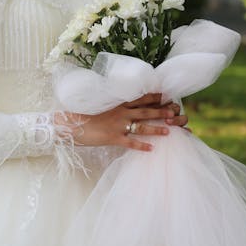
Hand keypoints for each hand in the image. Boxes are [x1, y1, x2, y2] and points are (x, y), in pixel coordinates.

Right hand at [55, 93, 185, 151]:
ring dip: (157, 129)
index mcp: (117, 103)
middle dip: (162, 112)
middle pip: (146, 111)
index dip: (155, 98)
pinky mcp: (113, 137)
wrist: (70, 123)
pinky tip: (151, 149)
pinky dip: (141, 146)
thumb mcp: (99, 105)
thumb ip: (112, 104)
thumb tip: (121, 104)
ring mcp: (117, 125)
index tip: (167, 97)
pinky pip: (130, 142)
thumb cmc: (83, 114)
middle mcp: (120, 112)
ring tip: (170, 132)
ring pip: (142, 126)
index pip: (140, 98)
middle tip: (176, 113)